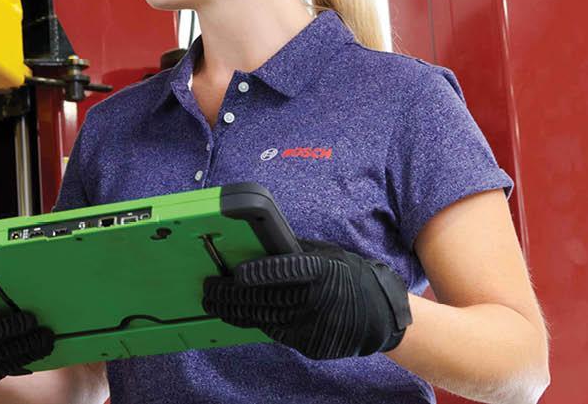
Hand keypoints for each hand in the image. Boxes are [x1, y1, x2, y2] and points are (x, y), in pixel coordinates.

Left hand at [202, 238, 411, 359]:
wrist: (378, 314)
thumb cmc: (346, 276)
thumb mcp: (325, 254)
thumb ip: (292, 251)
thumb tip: (253, 242)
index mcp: (324, 271)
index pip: (289, 270)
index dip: (261, 273)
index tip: (237, 273)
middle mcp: (320, 300)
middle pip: (268, 298)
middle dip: (232, 295)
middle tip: (209, 289)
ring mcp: (316, 325)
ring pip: (265, 318)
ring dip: (235, 311)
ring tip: (214, 304)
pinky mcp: (312, 344)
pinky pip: (277, 331)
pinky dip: (257, 321)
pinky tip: (240, 314)